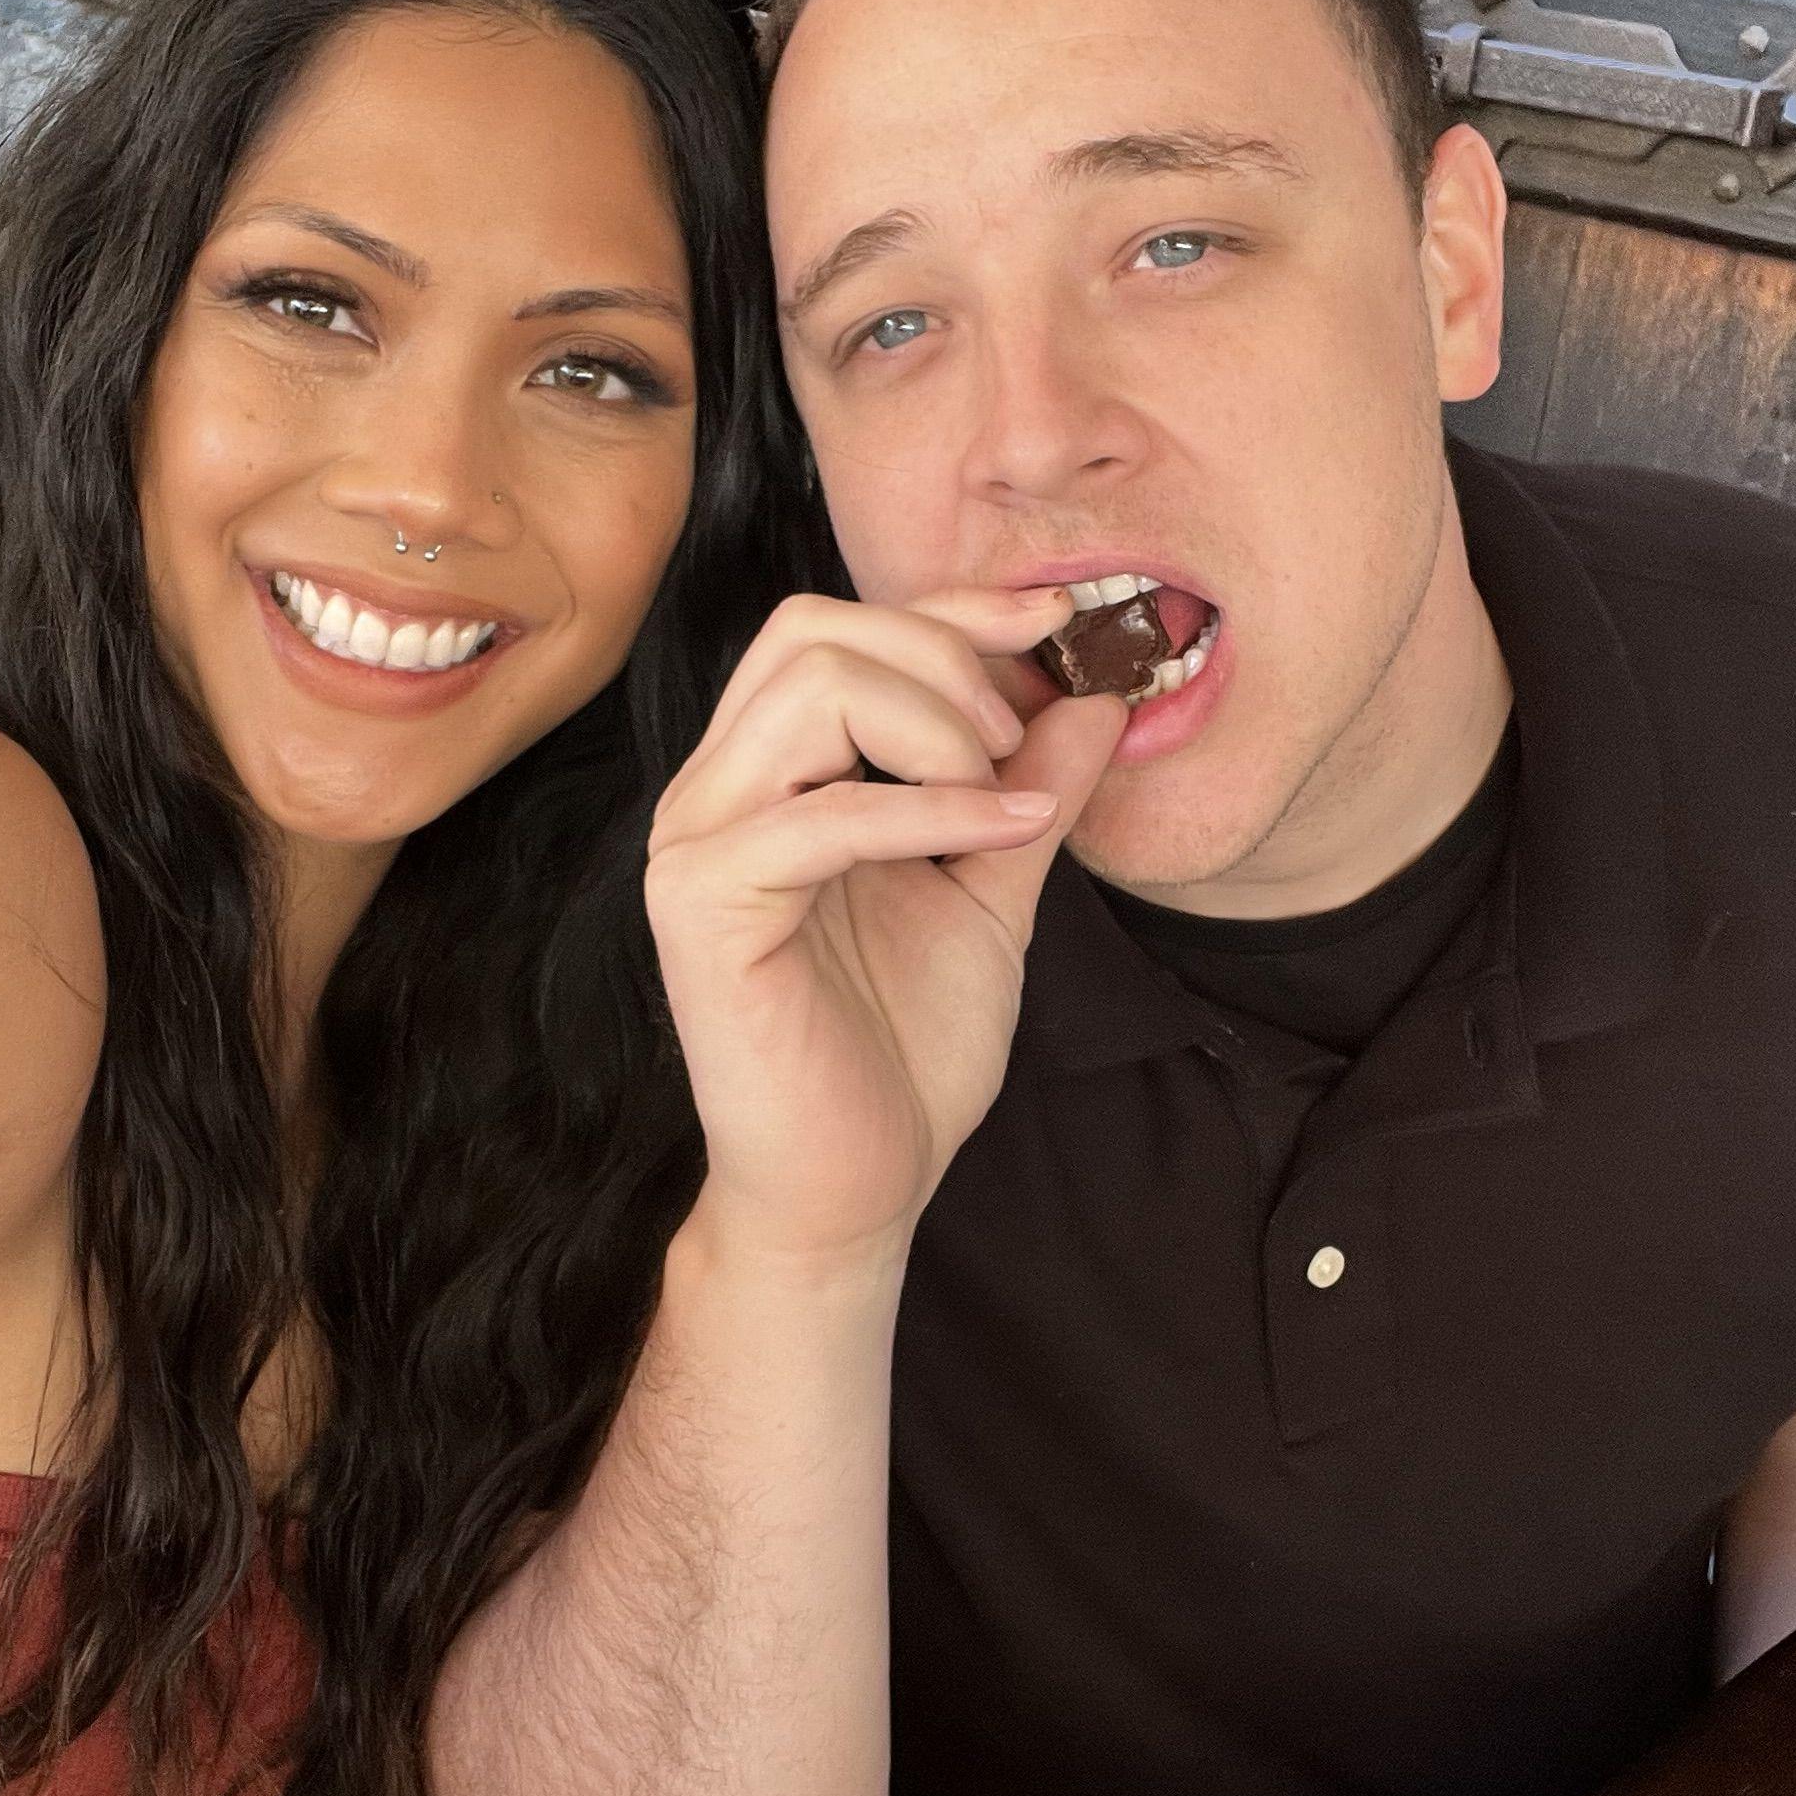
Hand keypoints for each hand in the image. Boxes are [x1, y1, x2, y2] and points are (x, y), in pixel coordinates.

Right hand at [644, 588, 1126, 1269]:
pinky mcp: (703, 908)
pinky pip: (821, 810)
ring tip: (999, 799)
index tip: (1056, 622)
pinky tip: (1005, 834)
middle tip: (1015, 750)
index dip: (951, 606)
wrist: (853, 1189)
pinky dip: (932, 807)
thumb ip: (1030, 793)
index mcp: (773, 776)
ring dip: (934, 723)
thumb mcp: (992, 893)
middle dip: (943, 660)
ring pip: (806, 685)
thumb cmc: (901, 1052)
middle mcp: (719, 791)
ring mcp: (699, 844)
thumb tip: (1095, 697)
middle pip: (812, 628)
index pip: (839, 627)